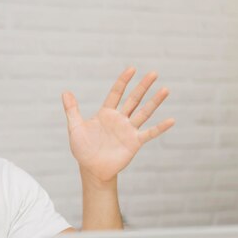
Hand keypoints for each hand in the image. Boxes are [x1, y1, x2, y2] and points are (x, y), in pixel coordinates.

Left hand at [62, 67, 174, 182]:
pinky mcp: (134, 142)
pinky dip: (160, 128)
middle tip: (153, 73)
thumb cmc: (83, 149)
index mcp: (106, 113)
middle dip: (143, 86)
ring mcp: (128, 130)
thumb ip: (72, 110)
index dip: (123, 81)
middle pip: (133, 99)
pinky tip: (171, 120)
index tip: (131, 69)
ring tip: (165, 90)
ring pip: (144, 113)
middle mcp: (119, 119)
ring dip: (154, 102)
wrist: (91, 169)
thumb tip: (65, 92)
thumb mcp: (75, 128)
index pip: (116, 93)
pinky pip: (149, 133)